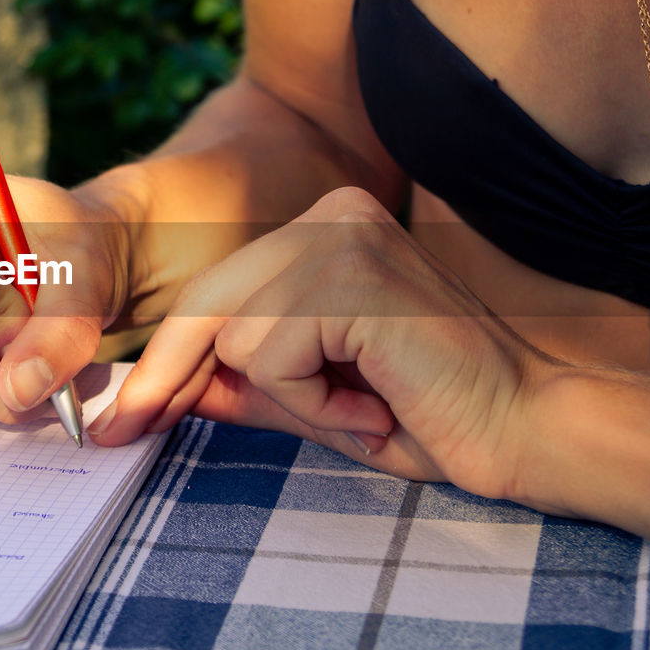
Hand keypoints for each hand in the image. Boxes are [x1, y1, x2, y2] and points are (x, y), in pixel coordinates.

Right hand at [0, 150, 129, 423]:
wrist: (63, 261)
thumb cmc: (72, 251)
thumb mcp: (88, 280)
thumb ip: (63, 330)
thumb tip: (20, 391)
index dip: (3, 314)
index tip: (37, 306)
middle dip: (0, 370)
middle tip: (48, 364)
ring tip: (35, 359)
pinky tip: (3, 367)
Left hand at [88, 187, 560, 500]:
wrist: (528, 432)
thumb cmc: (430, 417)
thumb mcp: (311, 399)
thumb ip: (244, 382)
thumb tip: (163, 389)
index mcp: (325, 230)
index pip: (218, 292)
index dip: (165, 358)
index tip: (124, 413)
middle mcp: (331, 214)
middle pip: (206, 301)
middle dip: (166, 377)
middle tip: (121, 434)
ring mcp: (343, 237)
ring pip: (234, 334)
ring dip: (287, 399)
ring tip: (358, 411)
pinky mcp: (352, 276)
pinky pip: (271, 356)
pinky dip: (311, 403)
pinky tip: (372, 407)